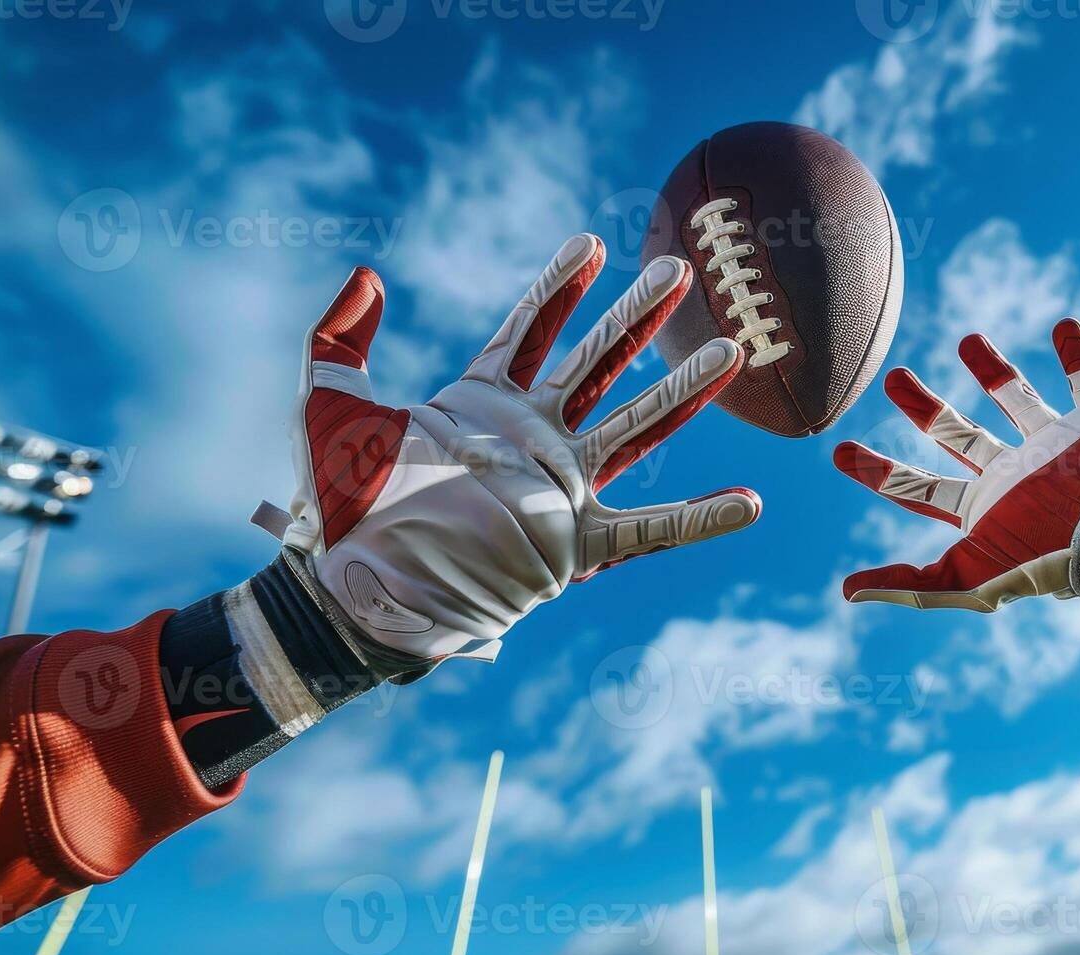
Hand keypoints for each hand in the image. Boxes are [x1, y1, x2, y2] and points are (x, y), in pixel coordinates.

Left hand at [277, 233, 760, 664]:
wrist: (354, 586)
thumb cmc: (339, 505)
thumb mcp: (329, 406)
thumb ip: (341, 337)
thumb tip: (366, 273)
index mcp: (482, 403)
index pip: (529, 329)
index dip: (559, 287)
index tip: (592, 242)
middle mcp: (531, 438)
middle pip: (598, 362)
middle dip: (638, 315)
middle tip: (680, 268)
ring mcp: (559, 487)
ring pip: (636, 426)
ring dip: (684, 391)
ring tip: (733, 351)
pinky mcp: (575, 542)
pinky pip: (651, 527)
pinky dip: (702, 519)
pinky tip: (750, 503)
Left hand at [833, 318, 1079, 610]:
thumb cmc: (1049, 558)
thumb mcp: (969, 576)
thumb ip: (912, 585)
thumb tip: (846, 593)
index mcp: (985, 507)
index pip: (920, 488)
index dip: (878, 472)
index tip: (837, 451)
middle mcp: (1016, 473)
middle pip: (959, 435)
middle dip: (925, 408)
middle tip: (894, 377)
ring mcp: (1057, 444)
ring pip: (1017, 398)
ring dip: (993, 368)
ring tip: (968, 338)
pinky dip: (1079, 352)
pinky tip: (1064, 325)